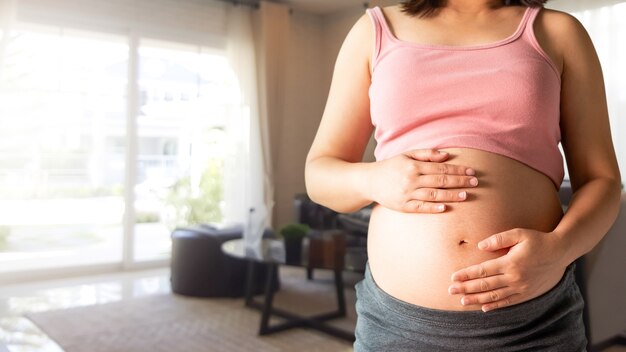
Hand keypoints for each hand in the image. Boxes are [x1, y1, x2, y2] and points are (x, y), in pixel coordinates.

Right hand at [366, 149, 477, 212]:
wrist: (369, 181)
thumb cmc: (390, 167)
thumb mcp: (406, 155)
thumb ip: (426, 154)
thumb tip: (447, 156)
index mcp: (413, 166)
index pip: (441, 168)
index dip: (458, 169)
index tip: (471, 171)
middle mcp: (411, 179)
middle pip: (440, 181)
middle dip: (459, 181)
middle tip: (475, 182)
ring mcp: (407, 194)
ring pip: (434, 195)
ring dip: (451, 195)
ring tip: (466, 195)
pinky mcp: (403, 206)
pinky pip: (421, 207)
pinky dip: (433, 208)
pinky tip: (445, 208)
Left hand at [448, 228, 567, 311]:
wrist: (560, 253)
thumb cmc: (538, 240)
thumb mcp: (519, 233)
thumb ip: (499, 239)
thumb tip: (480, 246)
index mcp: (510, 263)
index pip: (482, 271)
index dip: (466, 274)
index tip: (453, 277)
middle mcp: (514, 278)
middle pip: (485, 285)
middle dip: (466, 288)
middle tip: (450, 290)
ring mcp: (521, 288)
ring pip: (494, 296)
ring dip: (477, 299)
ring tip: (462, 301)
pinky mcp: (527, 294)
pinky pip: (508, 302)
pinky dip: (495, 305)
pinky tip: (484, 308)